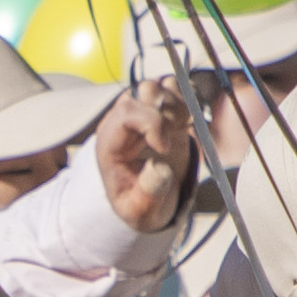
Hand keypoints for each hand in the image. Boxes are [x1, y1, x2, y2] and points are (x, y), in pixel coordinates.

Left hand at [99, 76, 202, 235]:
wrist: (152, 197)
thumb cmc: (140, 203)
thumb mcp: (140, 210)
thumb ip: (148, 193)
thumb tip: (160, 168)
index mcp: (110, 143)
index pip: (126, 113)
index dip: (151, 124)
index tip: (165, 149)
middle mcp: (123, 121)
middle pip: (144, 92)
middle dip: (167, 112)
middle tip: (177, 135)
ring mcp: (142, 111)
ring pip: (160, 86)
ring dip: (178, 105)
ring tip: (181, 129)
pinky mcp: (161, 109)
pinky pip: (174, 87)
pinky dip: (186, 99)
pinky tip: (186, 123)